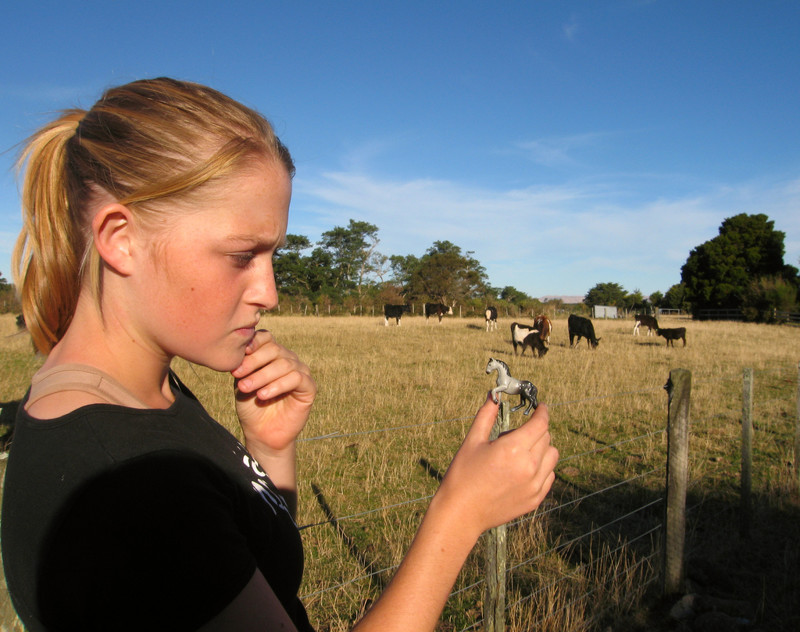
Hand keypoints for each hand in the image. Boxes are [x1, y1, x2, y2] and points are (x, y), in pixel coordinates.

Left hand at [230, 330, 315, 454]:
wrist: (261, 433)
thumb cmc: (251, 406)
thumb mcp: (242, 382)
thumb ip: (244, 365)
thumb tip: (241, 348)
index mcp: (272, 355)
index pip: (267, 338)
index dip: (254, 342)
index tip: (241, 353)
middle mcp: (288, 360)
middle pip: (274, 349)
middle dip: (254, 362)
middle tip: (238, 375)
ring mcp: (300, 372)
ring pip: (285, 364)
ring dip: (262, 376)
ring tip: (246, 388)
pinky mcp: (309, 388)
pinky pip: (296, 378)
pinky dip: (278, 385)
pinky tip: (263, 395)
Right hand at [437, 393, 557, 537]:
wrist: (461, 512)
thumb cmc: (463, 475)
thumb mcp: (472, 441)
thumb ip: (486, 416)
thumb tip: (493, 396)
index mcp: (513, 449)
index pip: (540, 424)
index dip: (542, 412)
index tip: (540, 407)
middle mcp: (529, 466)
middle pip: (546, 438)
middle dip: (536, 429)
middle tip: (515, 435)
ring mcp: (534, 485)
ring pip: (552, 456)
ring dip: (542, 448)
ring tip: (520, 453)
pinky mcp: (535, 499)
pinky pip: (549, 476)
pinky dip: (542, 468)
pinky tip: (522, 469)